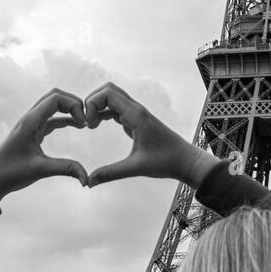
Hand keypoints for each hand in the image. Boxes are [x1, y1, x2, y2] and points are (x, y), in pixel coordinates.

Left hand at [0, 89, 87, 203]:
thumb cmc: (10, 173)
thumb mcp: (40, 170)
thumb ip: (65, 169)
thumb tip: (87, 178)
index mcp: (30, 121)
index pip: (55, 98)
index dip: (73, 105)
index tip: (84, 123)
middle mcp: (29, 118)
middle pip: (54, 96)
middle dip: (73, 103)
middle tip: (86, 118)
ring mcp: (30, 124)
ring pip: (52, 106)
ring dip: (68, 109)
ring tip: (84, 122)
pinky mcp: (31, 132)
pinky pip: (50, 119)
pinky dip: (64, 119)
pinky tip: (76, 126)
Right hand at [82, 82, 217, 189]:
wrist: (185, 160)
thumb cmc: (165, 161)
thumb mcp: (136, 168)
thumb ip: (111, 173)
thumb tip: (88, 182)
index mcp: (136, 115)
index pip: (108, 93)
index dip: (92, 103)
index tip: (87, 124)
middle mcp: (136, 110)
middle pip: (108, 90)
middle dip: (92, 101)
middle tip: (85, 122)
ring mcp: (136, 113)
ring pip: (112, 97)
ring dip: (97, 106)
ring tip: (89, 125)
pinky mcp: (136, 120)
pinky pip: (116, 108)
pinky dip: (103, 112)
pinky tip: (96, 126)